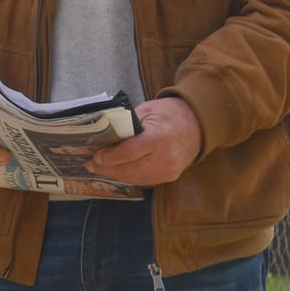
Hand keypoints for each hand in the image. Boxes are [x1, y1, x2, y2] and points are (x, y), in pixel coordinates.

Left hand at [88, 96, 202, 186]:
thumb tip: (104, 134)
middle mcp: (165, 157)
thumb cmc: (170, 114)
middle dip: (107, 168)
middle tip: (91, 164)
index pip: (130, 152)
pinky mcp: (169, 177)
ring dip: (115, 174)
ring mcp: (168, 170)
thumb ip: (127, 123)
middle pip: (130, 169)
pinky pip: (144, 180)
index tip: (96, 156)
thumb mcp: (148, 110)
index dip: (111, 157)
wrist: (198, 125)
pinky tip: (116, 171)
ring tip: (99, 168)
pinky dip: (128, 176)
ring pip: (135, 178)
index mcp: (159, 137)